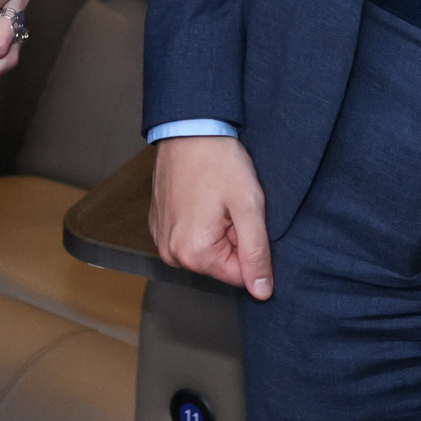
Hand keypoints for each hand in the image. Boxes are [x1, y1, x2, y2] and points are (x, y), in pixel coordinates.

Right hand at [152, 134, 274, 297]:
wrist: (188, 127)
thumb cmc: (218, 161)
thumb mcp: (249, 207)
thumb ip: (257, 254)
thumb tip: (262, 292)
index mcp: (193, 254)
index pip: (239, 276)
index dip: (250, 246)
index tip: (243, 218)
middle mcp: (171, 253)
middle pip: (220, 263)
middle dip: (233, 238)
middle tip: (230, 206)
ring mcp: (161, 239)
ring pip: (206, 249)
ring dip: (218, 229)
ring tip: (216, 199)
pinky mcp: (159, 224)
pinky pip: (189, 236)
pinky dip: (201, 221)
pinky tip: (202, 197)